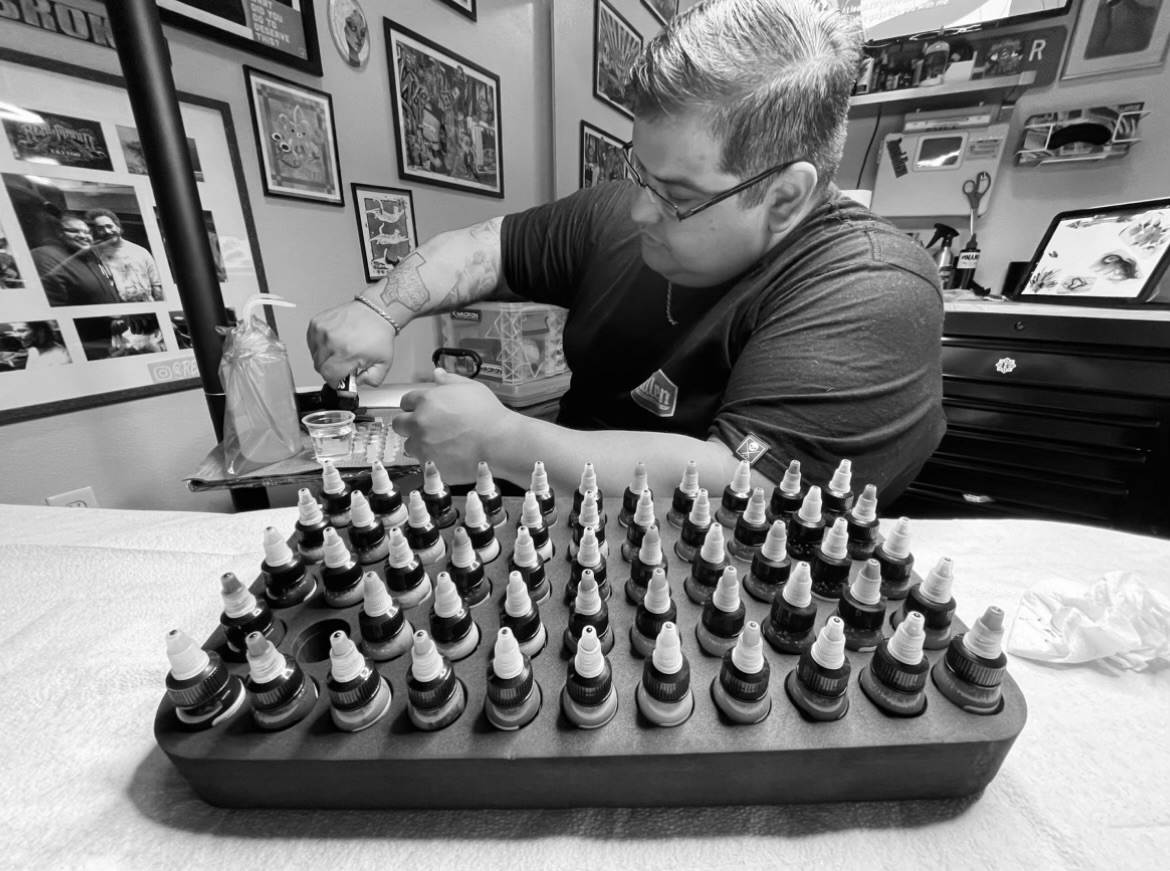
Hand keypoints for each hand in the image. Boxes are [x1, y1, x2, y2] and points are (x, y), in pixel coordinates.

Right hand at [307, 299, 396, 386]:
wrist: (375, 311)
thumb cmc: (378, 333)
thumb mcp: (384, 363)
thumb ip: (372, 380)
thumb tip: (355, 384)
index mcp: (347, 352)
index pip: (329, 376)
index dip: (336, 382)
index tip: (340, 380)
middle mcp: (332, 340)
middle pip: (320, 367)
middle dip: (331, 370)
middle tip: (343, 364)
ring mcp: (322, 330)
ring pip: (315, 356)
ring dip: (325, 358)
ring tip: (340, 351)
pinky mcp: (316, 323)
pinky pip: (311, 343)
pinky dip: (320, 346)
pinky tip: (333, 342)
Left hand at [392, 368, 516, 482]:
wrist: (499, 442)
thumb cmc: (488, 412)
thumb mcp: (470, 387)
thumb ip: (449, 380)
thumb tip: (436, 373)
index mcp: (426, 401)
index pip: (405, 401)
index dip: (414, 406)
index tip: (424, 410)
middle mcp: (419, 423)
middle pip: (399, 424)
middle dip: (409, 425)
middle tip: (427, 428)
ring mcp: (422, 446)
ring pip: (409, 445)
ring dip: (420, 444)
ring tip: (441, 444)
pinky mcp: (429, 465)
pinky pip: (424, 462)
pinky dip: (432, 459)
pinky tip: (449, 455)